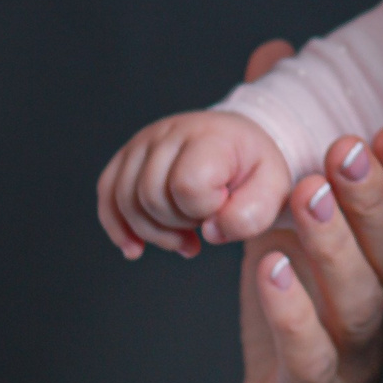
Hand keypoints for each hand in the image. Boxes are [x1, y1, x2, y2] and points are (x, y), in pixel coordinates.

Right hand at [98, 107, 289, 258]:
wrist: (240, 141)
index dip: (205, 210)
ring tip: (185, 237)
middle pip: (150, 197)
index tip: (223, 205)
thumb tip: (210, 232)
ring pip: (125, 200)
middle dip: (178, 225)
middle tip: (205, 225)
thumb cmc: (254, 167)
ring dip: (154, 232)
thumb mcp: (274, 189)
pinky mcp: (128, 155)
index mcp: (210, 137)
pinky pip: (107, 194)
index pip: (187, 185)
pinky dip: (118, 228)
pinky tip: (135, 250)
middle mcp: (169, 132)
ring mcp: (143, 141)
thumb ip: (252, 215)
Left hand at [224, 113, 382, 382]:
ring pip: (360, 301)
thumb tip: (273, 53)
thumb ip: (283, 148)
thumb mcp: (285, 230)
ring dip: (336, 245)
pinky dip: (293, 313)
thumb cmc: (296, 333)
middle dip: (375, 195)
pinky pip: (312, 357)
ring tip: (306, 194)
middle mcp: (382, 310)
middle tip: (347, 144)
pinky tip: (269, 270)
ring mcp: (354, 359)